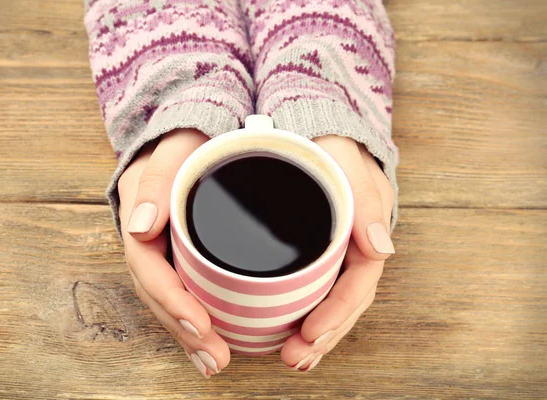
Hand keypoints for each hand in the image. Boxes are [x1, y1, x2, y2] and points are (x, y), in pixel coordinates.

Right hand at [118, 129, 229, 378]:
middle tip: (216, 360)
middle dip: (184, 329)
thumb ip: (158, 179)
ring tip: (215, 363)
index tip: (202, 325)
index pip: (147, 266)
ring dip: (189, 334)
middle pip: (156, 292)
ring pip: (167, 297)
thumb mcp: (176, 146)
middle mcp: (145, 235)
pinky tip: (210, 340)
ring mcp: (160, 245)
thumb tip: (141, 229)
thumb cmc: (189, 137)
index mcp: (139, 212)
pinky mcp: (178, 251)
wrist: (193, 132)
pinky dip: (194, 317)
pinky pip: (181, 288)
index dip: (172, 299)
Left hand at [280, 135, 394, 370]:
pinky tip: (290, 330)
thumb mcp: (347, 161)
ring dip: (315, 333)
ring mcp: (336, 251)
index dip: (337, 314)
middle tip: (295, 359)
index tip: (308, 335)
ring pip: (331, 301)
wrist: (315, 129)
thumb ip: (363, 199)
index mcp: (365, 232)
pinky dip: (305, 313)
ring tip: (293, 358)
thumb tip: (381, 248)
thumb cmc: (330, 144)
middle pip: (345, 303)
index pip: (358, 285)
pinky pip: (316, 288)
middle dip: (323, 335)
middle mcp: (354, 247)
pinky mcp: (316, 251)